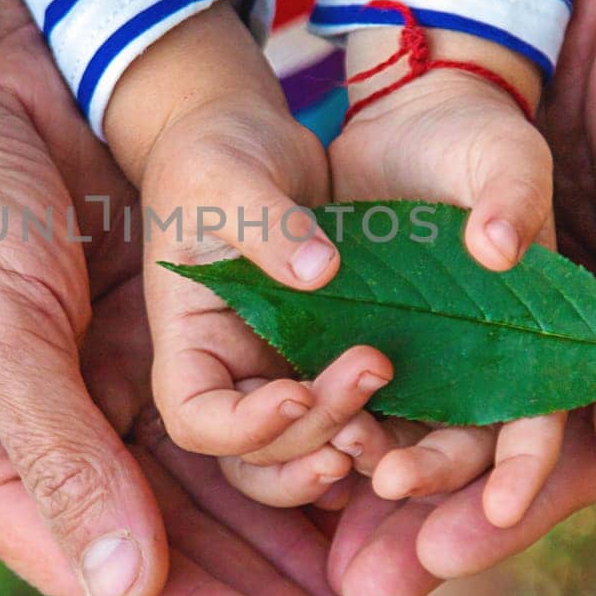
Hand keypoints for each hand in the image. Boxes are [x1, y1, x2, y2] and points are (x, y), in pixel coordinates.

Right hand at [0, 17, 373, 595]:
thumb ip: (64, 459)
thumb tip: (131, 587)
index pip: (102, 564)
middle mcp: (57, 426)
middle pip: (174, 533)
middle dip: (261, 594)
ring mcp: (111, 366)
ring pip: (217, 469)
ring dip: (291, 527)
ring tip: (373, 589)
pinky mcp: (162, 309)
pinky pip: (240, 381)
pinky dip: (295, 423)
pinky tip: (360, 466)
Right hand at [105, 2, 392, 509]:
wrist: (248, 143)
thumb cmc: (219, 153)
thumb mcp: (232, 176)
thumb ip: (268, 223)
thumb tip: (320, 271)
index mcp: (185, 338)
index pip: (194, 418)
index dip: (243, 425)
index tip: (296, 389)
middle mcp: (224, 371)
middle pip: (252, 452)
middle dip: (310, 435)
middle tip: (372, 372)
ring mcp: (268, 374)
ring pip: (294, 452)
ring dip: (339, 449)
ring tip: (391, 427)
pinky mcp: (313, 363)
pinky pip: (337, 420)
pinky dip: (368, 431)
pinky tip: (410, 421)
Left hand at [326, 0, 595, 595]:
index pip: (570, 448)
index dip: (512, 504)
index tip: (448, 548)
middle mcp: (554, 320)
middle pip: (484, 437)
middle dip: (428, 503)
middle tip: (368, 569)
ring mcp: (487, 276)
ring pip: (425, 383)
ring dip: (378, 446)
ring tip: (325, 503)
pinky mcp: (426, 224)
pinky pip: (383, 302)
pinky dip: (347, 355)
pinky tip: (303, 403)